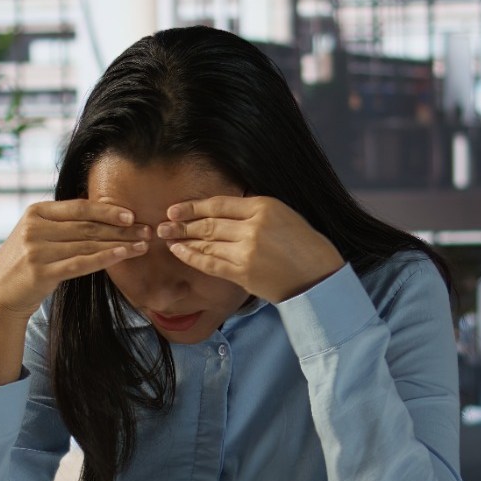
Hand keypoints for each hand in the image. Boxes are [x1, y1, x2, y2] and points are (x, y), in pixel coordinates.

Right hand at [0, 200, 150, 321]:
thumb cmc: (25, 264)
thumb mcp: (36, 235)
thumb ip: (61, 222)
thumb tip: (101, 212)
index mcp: (35, 212)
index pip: (79, 208)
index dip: (107, 210)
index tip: (131, 215)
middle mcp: (35, 228)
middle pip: (87, 226)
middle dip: (121, 229)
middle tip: (147, 231)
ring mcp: (36, 250)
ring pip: (88, 244)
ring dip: (119, 244)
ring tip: (142, 245)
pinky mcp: (41, 272)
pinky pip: (80, 263)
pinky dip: (104, 258)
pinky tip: (123, 256)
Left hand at [157, 196, 344, 303]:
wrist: (319, 276)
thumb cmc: (304, 245)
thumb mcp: (283, 215)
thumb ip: (254, 211)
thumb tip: (223, 210)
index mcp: (263, 206)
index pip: (219, 204)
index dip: (194, 206)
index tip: (176, 208)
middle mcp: (252, 226)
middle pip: (209, 223)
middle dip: (182, 223)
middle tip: (162, 223)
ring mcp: (246, 250)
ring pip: (206, 242)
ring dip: (183, 239)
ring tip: (166, 236)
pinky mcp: (243, 272)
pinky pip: (210, 262)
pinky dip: (192, 257)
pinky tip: (180, 251)